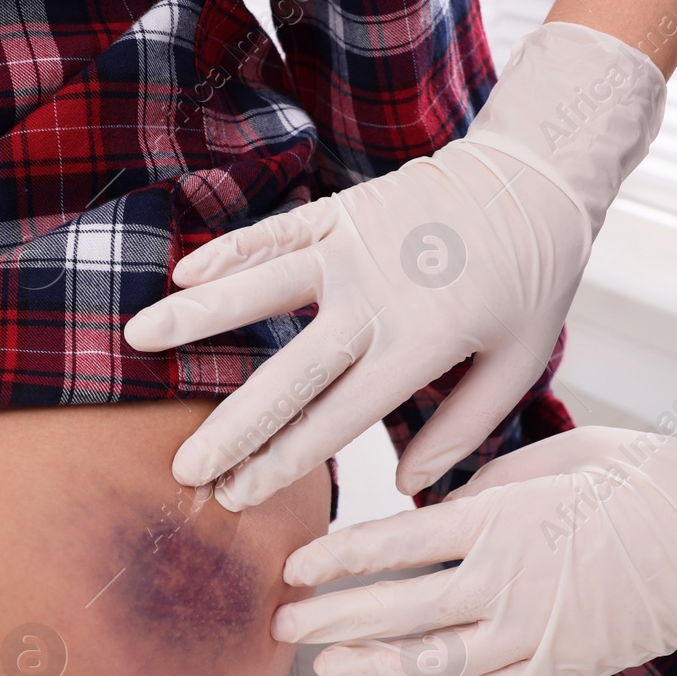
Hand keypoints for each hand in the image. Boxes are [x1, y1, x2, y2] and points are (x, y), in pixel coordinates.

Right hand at [124, 23, 665, 510]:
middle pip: (291, 373)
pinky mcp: (343, 211)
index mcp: (423, 344)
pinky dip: (228, 253)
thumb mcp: (518, 363)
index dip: (283, 462)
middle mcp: (379, 298)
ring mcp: (354, 248)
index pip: (338, 419)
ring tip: (138, 341)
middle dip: (233, 427)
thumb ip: (463, 428)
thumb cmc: (533, 280)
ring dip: (197, 316)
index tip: (238, 496)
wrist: (538, 178)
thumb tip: (407, 484)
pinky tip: (182, 276)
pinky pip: (275, 233)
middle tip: (185, 468)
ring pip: (262, 288)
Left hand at [272, 426, 676, 675]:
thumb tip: (437, 504)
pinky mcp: (560, 670)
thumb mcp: (563, 452)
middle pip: (395, 608)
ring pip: (429, 662)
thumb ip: (489, 478)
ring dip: (369, 663)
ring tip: (324, 662)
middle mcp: (508, 584)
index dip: (336, 559)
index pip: (393, 546)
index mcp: (504, 518)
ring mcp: (534, 635)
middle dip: (330, 617)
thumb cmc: (655, 481)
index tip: (297, 566)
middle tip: (283, 623)